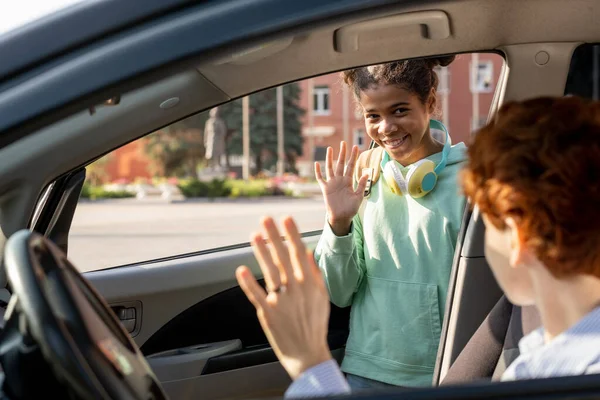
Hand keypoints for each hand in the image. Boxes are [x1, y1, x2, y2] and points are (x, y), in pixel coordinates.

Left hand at [236, 216, 332, 379]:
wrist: (308, 354)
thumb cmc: (315, 324)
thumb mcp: (322, 297)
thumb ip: (314, 274)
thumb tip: (307, 252)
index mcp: (309, 284)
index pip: (299, 253)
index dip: (292, 235)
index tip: (286, 219)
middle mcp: (296, 289)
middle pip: (283, 258)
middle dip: (274, 237)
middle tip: (266, 219)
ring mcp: (281, 300)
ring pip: (269, 271)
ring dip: (261, 252)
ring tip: (255, 236)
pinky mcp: (268, 313)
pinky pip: (256, 294)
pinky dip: (248, 282)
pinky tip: (241, 269)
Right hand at [315, 142, 368, 234]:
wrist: (341, 217)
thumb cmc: (351, 208)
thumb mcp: (358, 197)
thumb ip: (361, 185)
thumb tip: (366, 173)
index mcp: (348, 181)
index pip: (351, 166)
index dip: (353, 157)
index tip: (356, 147)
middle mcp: (340, 180)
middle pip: (341, 163)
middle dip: (342, 153)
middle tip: (344, 142)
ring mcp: (332, 183)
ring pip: (330, 168)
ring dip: (330, 158)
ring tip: (330, 148)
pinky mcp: (325, 189)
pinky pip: (320, 178)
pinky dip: (318, 171)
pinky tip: (317, 163)